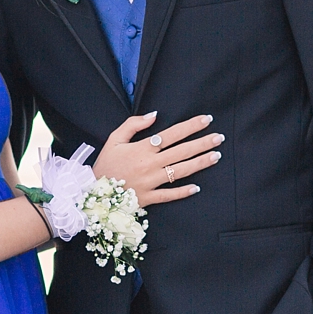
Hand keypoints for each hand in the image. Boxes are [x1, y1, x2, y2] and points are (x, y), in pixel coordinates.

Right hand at [92, 111, 221, 206]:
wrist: (93, 191)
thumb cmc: (106, 163)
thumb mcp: (114, 138)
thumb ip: (133, 124)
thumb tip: (154, 115)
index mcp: (143, 148)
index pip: (172, 133)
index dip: (191, 126)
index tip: (206, 120)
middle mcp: (150, 164)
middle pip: (182, 151)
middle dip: (203, 143)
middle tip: (219, 137)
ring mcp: (151, 182)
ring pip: (181, 171)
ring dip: (200, 163)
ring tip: (216, 156)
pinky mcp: (149, 198)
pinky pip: (169, 195)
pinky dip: (183, 192)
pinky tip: (197, 188)